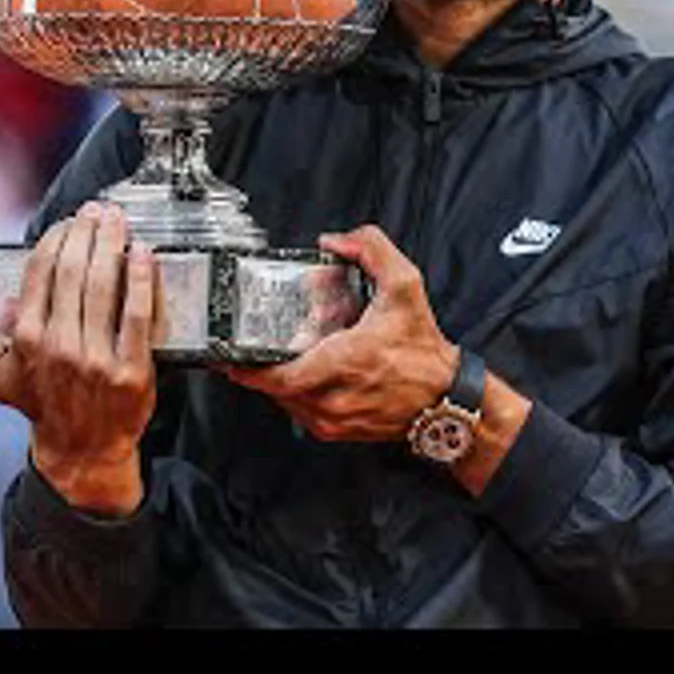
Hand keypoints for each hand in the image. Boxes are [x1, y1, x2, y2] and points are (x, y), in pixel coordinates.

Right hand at [0, 202, 164, 513]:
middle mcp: (59, 346)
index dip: (55, 238)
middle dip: (86, 232)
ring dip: (112, 244)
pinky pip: (137, 315)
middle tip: (97, 210)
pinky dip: (142, 279)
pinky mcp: (131, 371)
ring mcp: (96, 359)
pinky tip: (143, 254)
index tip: (68, 221)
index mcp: (26, 340)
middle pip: (74, 271)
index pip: (41, 272)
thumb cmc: (40, 403)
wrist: (83, 450)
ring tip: (118, 220)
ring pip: (105, 287)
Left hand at [223, 224, 457, 443]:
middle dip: (262, 366)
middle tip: (254, 345)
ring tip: (282, 356)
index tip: (228, 357)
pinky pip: (299, 413)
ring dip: (278, 381)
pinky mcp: (336, 432)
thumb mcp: (405, 287)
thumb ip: (372, 250)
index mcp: (344, 363)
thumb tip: (335, 241)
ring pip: (284, 402)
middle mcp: (334, 398)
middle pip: (274, 388)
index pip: (280, 377)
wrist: (445, 399)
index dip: (248, 370)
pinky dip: (295, 394)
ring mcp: (333, 420)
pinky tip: (305, 374)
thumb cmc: (424, 351)